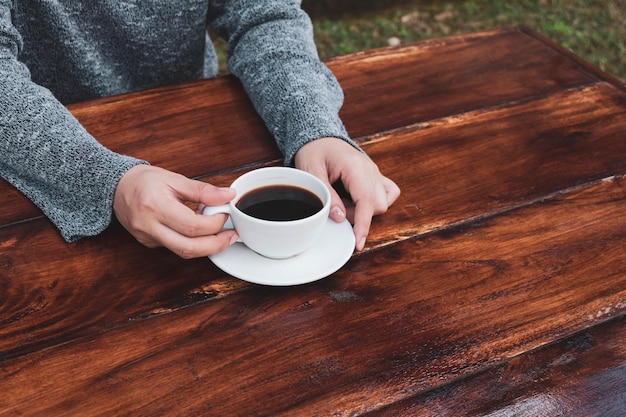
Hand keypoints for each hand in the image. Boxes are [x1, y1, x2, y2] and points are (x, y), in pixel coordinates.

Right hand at [113, 165, 238, 257]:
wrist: (116, 187)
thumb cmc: (144, 180)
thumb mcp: (174, 179)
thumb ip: (202, 190)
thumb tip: (227, 195)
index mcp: (155, 206)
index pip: (192, 226)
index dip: (214, 223)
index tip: (225, 214)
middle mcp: (149, 226)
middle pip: (188, 248)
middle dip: (216, 244)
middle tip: (232, 235)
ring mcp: (147, 238)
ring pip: (183, 253)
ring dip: (207, 246)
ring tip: (220, 234)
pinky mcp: (148, 244)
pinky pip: (175, 248)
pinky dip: (192, 242)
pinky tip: (200, 232)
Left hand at [294, 137, 399, 250]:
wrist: (320, 139)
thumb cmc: (314, 152)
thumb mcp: (311, 172)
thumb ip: (327, 195)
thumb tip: (339, 218)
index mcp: (355, 166)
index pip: (366, 201)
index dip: (363, 224)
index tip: (358, 242)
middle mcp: (370, 169)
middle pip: (377, 205)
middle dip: (357, 216)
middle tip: (336, 211)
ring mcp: (375, 173)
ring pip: (383, 202)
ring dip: (365, 211)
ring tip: (344, 204)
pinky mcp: (375, 176)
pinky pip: (389, 193)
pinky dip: (376, 203)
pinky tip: (358, 201)